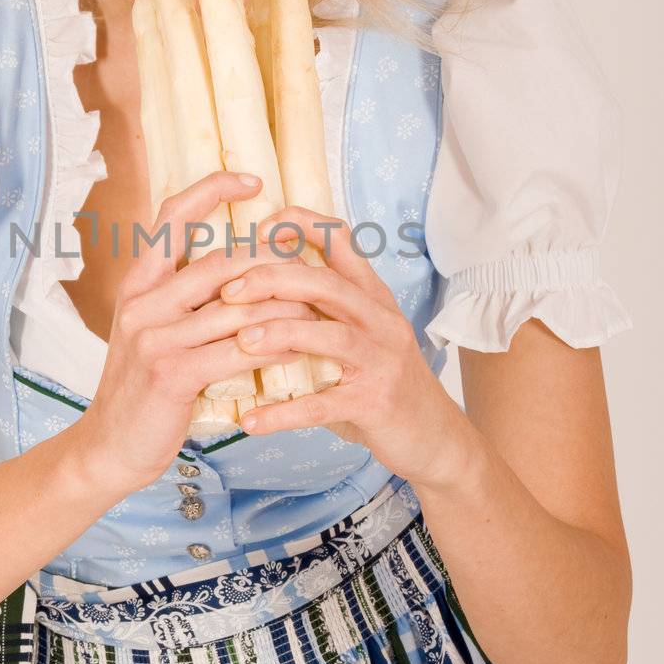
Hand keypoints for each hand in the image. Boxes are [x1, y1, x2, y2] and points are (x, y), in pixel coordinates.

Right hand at [73, 173, 320, 492]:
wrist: (110, 447)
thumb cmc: (143, 389)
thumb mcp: (152, 331)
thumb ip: (182, 299)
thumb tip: (235, 267)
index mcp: (138, 284)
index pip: (171, 217)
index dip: (211, 190)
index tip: (253, 180)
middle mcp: (142, 302)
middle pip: (218, 260)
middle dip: (270, 257)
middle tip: (308, 256)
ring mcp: (154, 337)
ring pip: (235, 306)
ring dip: (284, 305)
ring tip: (319, 305)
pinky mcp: (171, 373)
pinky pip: (236, 350)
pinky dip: (275, 348)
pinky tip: (301, 349)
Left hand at [217, 204, 474, 488]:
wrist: (435, 437)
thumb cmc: (381, 381)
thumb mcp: (360, 333)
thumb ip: (321, 310)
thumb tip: (253, 290)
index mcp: (372, 296)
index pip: (341, 240)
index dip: (299, 225)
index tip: (258, 230)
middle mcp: (380, 321)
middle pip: (326, 284)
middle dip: (273, 280)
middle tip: (229, 291)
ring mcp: (380, 361)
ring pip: (329, 336)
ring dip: (280, 335)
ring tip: (240, 341)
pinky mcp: (375, 404)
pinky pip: (323, 406)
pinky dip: (283, 413)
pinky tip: (251, 421)